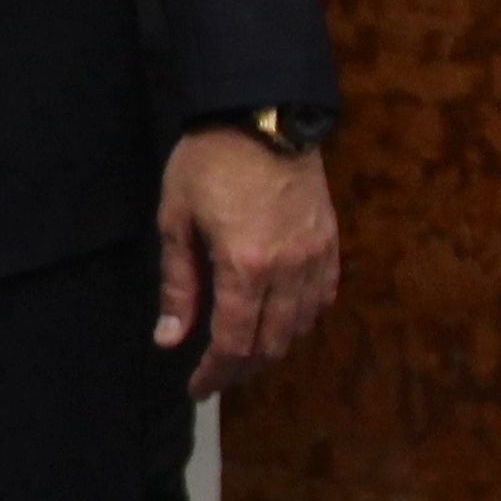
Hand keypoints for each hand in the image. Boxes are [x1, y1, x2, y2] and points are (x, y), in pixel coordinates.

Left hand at [154, 129, 339, 398]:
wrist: (262, 113)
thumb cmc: (208, 161)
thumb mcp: (176, 220)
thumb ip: (178, 285)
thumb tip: (169, 339)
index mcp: (245, 266)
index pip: (234, 343)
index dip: (214, 373)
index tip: (196, 387)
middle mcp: (288, 269)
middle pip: (270, 344)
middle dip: (240, 369)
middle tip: (215, 376)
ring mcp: (315, 256)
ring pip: (300, 326)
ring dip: (271, 348)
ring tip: (242, 354)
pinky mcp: (330, 242)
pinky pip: (323, 297)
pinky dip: (302, 320)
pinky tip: (280, 322)